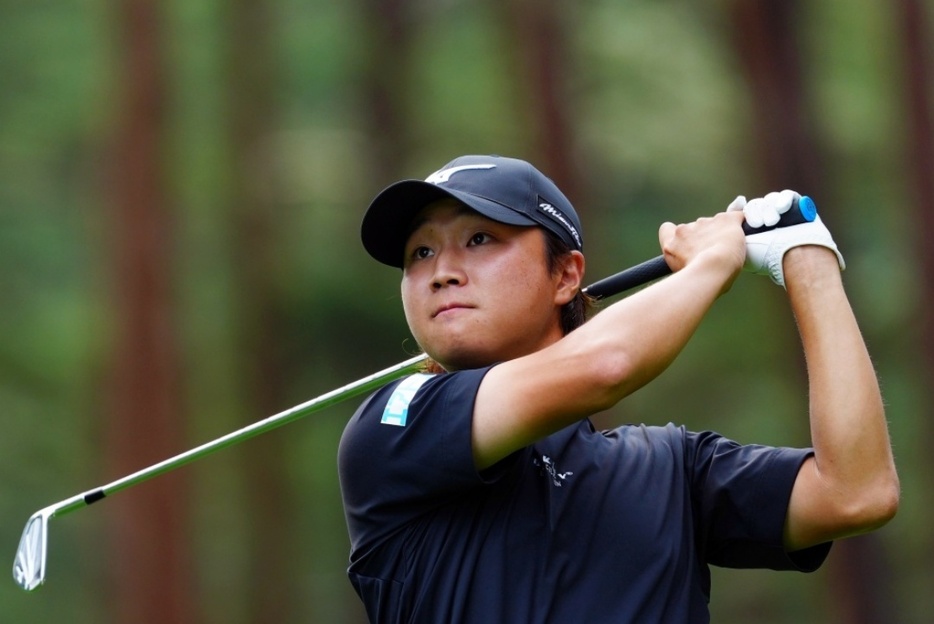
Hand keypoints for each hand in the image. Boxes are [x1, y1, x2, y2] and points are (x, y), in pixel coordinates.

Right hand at [658, 211, 745, 293]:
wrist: (711, 270)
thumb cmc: (697, 281)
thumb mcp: (681, 273)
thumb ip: (684, 263)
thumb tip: (694, 268)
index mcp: (671, 243)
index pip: (667, 229)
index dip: (677, 235)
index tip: (686, 243)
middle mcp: (685, 230)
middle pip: (695, 228)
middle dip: (704, 238)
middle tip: (713, 254)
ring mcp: (705, 223)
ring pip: (714, 224)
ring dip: (720, 234)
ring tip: (729, 251)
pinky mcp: (726, 220)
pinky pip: (736, 216)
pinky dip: (740, 223)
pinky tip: (746, 231)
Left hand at [727, 190, 844, 286]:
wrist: (790, 258)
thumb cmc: (765, 255)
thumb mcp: (743, 241)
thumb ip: (734, 221)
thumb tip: (740, 199)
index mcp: (755, 229)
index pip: (747, 211)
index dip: (746, 211)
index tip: (745, 213)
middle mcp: (769, 221)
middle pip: (756, 204)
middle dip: (756, 212)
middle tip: (758, 225)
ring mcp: (784, 214)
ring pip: (770, 199)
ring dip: (768, 209)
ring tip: (771, 222)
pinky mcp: (799, 208)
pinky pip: (788, 195)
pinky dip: (783, 199)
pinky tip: (781, 208)